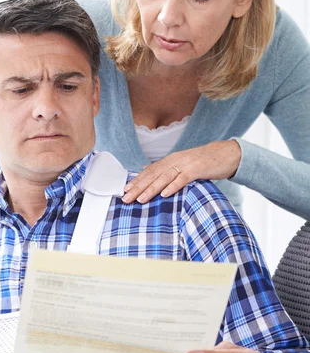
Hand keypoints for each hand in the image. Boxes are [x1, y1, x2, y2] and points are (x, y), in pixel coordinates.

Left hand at [122, 140, 240, 203]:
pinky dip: (173, 186)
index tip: (125, 190)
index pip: (150, 171)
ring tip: (140, 199)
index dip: (137, 180)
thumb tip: (150, 174)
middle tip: (126, 198)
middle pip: (153, 174)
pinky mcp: (198, 169)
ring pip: (164, 177)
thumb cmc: (205, 162)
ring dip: (151, 188)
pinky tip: (165, 194)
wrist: (227, 153)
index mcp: (171, 160)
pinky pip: (183, 178)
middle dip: (138, 187)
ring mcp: (186, 164)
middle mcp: (176, 160)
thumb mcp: (184, 164)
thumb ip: (169, 170)